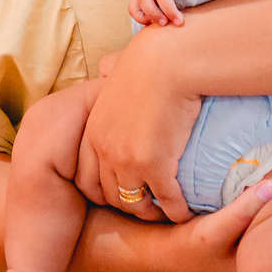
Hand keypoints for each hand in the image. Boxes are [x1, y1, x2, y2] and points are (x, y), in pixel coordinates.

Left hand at [76, 31, 197, 222]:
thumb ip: (108, 74)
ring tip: (165, 211)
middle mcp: (105, 150)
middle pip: (110, 195)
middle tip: (146, 205)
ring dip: (150, 211)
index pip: (86, 177)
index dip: (105, 189)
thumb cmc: (148, 59)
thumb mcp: (116, 69)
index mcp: (93, 130)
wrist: (167, 60)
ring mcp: (128, 161)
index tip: (124, 188)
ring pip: (135, 203)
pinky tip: (185, 210)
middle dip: (127, 204)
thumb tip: (106, 68)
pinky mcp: (155, 167)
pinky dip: (176, 211)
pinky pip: (166, 201)